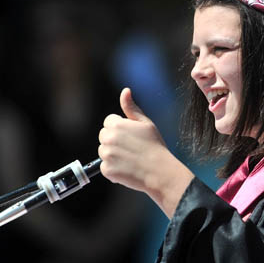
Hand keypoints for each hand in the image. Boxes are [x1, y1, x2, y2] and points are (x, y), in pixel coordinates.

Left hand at [98, 88, 193, 217]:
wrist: (159, 171)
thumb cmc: (155, 146)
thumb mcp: (145, 123)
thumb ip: (131, 108)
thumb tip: (125, 91)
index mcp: (117, 125)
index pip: (109, 122)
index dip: (120, 129)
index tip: (131, 137)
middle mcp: (108, 138)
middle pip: (104, 136)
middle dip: (113, 141)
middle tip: (131, 148)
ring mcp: (106, 155)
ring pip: (103, 152)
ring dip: (113, 155)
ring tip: (130, 159)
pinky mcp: (106, 170)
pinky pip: (105, 167)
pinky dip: (114, 170)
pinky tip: (127, 169)